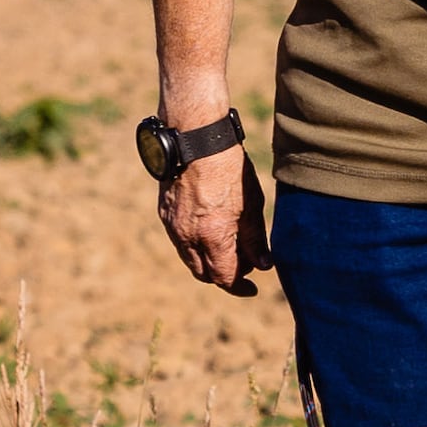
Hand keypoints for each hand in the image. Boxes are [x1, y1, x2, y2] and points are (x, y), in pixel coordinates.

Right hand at [159, 139, 269, 294]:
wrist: (195, 139)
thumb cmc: (228, 168)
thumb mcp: (251, 204)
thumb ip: (255, 239)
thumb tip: (263, 265)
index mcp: (212, 236)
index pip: (224, 277)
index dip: (239, 286)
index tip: (252, 288)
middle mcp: (187, 237)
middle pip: (204, 274)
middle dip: (224, 275)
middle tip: (244, 266)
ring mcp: (172, 226)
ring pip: (190, 259)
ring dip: (208, 262)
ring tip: (229, 249)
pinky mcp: (164, 214)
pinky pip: (179, 242)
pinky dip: (195, 246)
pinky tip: (210, 232)